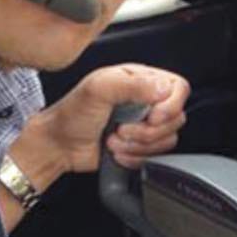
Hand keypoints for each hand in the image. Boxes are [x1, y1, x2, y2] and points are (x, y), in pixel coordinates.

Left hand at [38, 63, 189, 173]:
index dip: (170, 105)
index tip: (151, 116)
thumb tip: (163, 89)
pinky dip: (136, 157)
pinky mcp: (142, 145)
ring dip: (138, 145)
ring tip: (115, 138)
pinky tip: (117, 150)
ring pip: (167, 139)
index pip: (178, 88)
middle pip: (175, 117)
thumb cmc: (71, 114)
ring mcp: (145, 123)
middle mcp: (146, 100)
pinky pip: (156, 155)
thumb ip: (132, 84)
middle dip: (147, 130)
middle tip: (122, 128)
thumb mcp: (98, 89)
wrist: (58, 144)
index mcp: (139, 79)